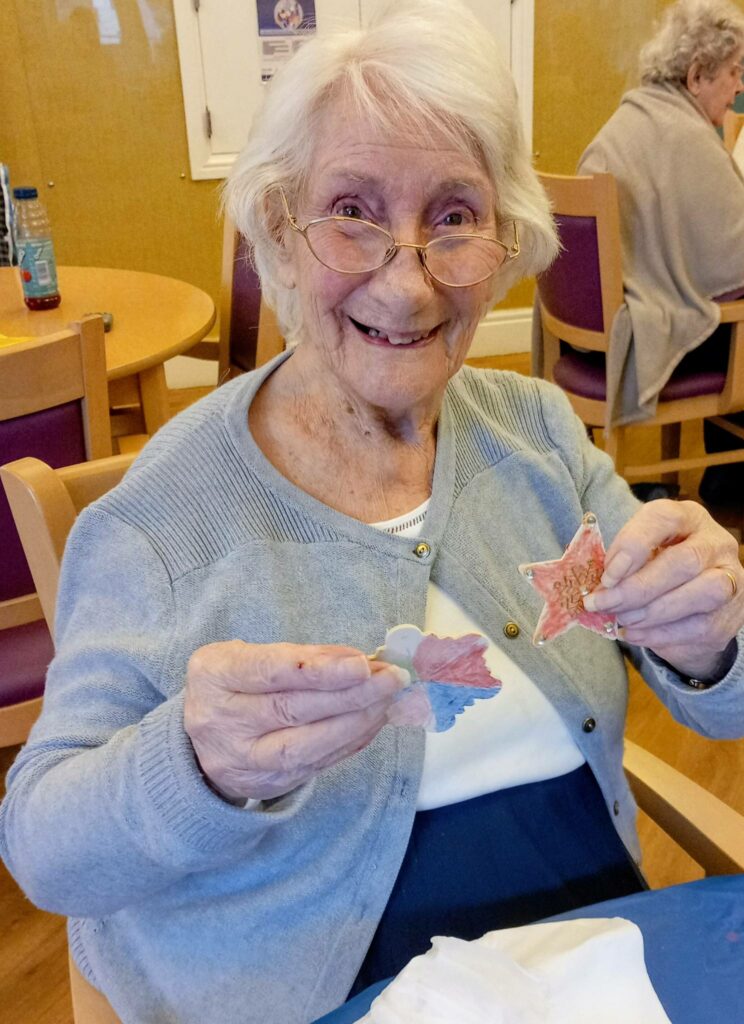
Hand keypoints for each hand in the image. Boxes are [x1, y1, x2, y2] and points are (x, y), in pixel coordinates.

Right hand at [184, 640, 404, 801]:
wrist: (203, 741)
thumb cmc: (236, 685)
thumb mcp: (251, 654)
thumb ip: (302, 654)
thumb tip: (359, 661)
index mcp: (214, 675)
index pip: (269, 671)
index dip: (317, 669)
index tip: (361, 664)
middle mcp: (222, 721)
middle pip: (291, 710)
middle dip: (349, 694)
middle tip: (390, 679)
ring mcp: (242, 760)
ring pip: (305, 746)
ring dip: (354, 722)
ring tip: (387, 701)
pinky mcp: (266, 784)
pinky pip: (315, 765)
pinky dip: (350, 742)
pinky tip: (373, 722)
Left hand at [583, 500, 743, 678]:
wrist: (695, 609)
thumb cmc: (658, 571)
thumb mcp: (640, 556)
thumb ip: (620, 564)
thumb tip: (595, 588)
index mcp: (686, 517)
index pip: (663, 518)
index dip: (632, 545)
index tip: (607, 575)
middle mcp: (714, 543)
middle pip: (683, 561)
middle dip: (636, 588)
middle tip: (604, 603)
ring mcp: (730, 578)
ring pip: (699, 594)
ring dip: (651, 612)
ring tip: (621, 619)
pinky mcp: (730, 615)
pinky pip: (697, 626)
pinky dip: (658, 633)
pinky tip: (634, 633)